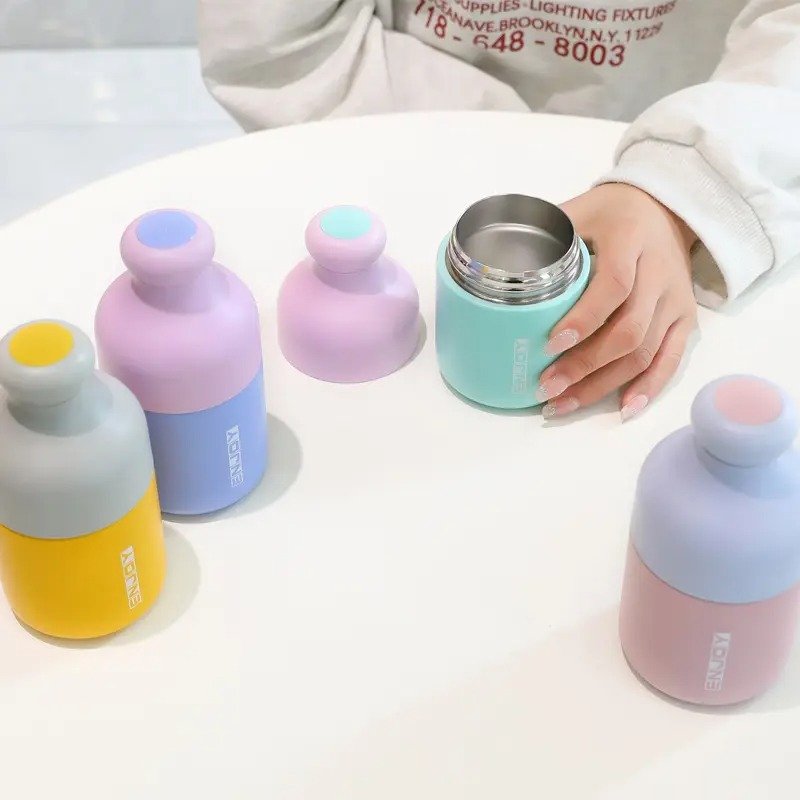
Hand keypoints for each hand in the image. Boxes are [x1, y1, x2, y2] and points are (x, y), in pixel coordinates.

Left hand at [537, 183, 697, 420]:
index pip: (613, 285)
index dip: (584, 318)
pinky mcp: (685, 319)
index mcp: (630, 240)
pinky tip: (622, 409)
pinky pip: (670, 359)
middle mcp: (660, 273)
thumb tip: (492, 265)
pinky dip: (648, 388)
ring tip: (564, 404)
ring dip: (604, 384)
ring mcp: (675, 300)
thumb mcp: (576, 212)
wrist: (664, 208)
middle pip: (629, 330)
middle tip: (547, 387)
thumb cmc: (609, 214)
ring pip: (645, 352)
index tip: (550, 343)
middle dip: (585, 365)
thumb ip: (541, 236)